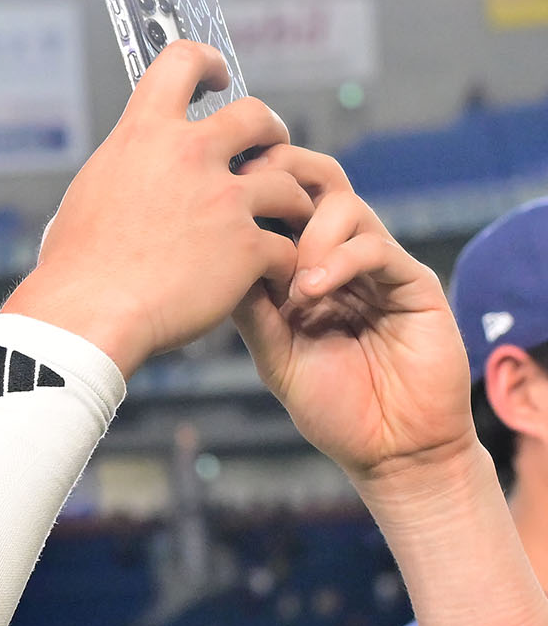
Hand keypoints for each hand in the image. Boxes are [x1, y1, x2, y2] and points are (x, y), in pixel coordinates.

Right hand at [3, 41, 310, 377]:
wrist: (88, 315)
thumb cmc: (76, 269)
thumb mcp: (89, 194)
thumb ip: (124, 172)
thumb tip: (128, 175)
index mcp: (144, 136)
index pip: (181, 62)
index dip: (206, 63)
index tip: (216, 77)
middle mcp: (190, 157)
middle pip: (257, 116)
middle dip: (272, 133)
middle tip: (272, 152)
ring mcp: (224, 202)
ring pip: (288, 184)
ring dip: (291, 204)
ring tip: (286, 225)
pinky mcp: (246, 249)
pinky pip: (285, 247)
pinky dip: (284, 264)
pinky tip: (272, 278)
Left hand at [231, 145, 473, 480]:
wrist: (391, 451)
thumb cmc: (335, 410)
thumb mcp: (276, 358)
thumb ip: (253, 311)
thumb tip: (211, 262)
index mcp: (308, 272)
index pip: (284, 209)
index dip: (253, 193)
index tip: (213, 200)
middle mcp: (343, 261)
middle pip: (318, 183)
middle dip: (283, 174)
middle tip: (250, 188)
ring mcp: (380, 269)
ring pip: (344, 206)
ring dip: (308, 235)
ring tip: (293, 286)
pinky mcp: (413, 283)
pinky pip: (375, 247)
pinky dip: (340, 259)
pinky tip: (313, 292)